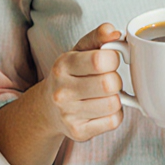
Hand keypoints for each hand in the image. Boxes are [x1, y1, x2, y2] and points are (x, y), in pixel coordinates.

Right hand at [37, 24, 125, 142]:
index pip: (101, 60)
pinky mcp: (79, 133)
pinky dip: (114, 114)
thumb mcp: (79, 51)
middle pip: (110, 84)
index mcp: (63, 65)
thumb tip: (115, 32)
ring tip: (103, 95)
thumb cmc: (70, 74)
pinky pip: (113, 122)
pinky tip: (101, 109)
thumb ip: (98, 37)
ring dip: (116, 98)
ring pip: (114, 104)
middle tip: (107, 79)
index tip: (108, 60)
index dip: (113, 58)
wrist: (48, 107)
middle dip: (115, 79)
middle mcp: (62, 91)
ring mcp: (69, 115)